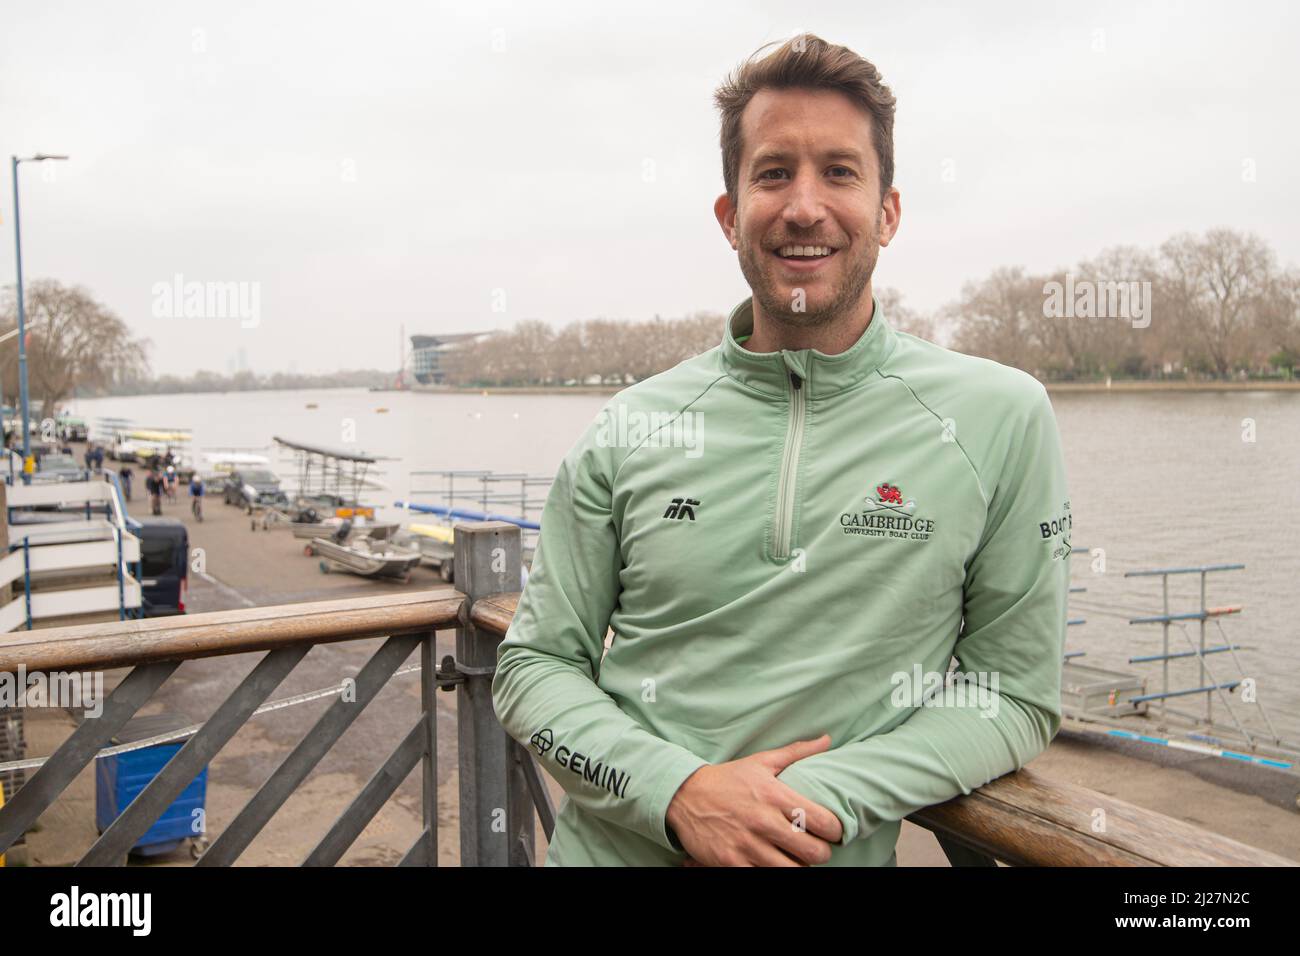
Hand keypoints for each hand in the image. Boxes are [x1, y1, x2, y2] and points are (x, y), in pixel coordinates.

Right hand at [666, 734, 842, 866]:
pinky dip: (771, 873)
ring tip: (794, 858)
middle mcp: (763, 821)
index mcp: (775, 796)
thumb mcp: (761, 762)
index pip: (824, 821)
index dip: (835, 831)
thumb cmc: (728, 779)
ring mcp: (747, 845)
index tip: (832, 831)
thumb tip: (827, 740)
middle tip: (815, 848)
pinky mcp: (730, 863)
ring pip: (791, 871)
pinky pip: (762, 877)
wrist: (684, 795)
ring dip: (798, 867)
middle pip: (813, 853)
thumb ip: (796, 752)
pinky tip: (770, 863)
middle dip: (820, 853)